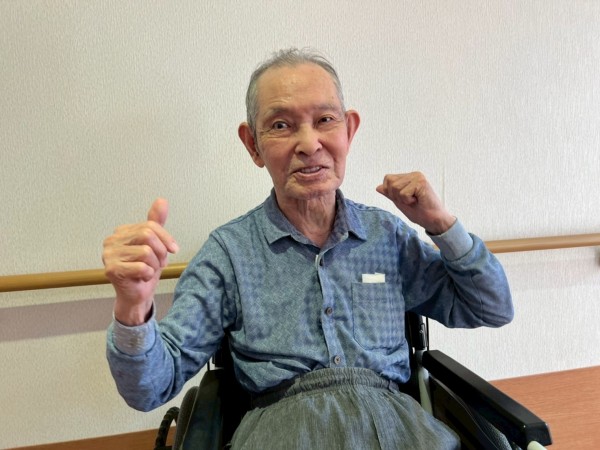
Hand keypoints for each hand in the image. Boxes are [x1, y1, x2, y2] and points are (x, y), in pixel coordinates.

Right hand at [102, 198, 178, 324]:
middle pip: (147, 235)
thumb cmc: (145, 269)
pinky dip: (148, 274)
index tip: (174, 249)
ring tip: (149, 270)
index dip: (166, 237)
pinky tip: (142, 277)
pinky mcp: (111, 269)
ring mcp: (109, 255)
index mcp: (122, 231)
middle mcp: (112, 240)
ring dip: (154, 265)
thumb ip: (156, 222)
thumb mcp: (155, 244)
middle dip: (161, 251)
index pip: (150, 225)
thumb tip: (161, 200)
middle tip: (161, 263)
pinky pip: (141, 267)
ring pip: (146, 252)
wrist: (137, 295)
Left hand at [376, 172, 454, 234]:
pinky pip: (403, 193)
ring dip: (402, 199)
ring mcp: (418, 177)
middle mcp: (413, 174)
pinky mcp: (421, 182)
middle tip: (410, 200)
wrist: (434, 220)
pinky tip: (418, 201)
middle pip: (389, 182)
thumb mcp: (400, 202)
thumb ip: (390, 194)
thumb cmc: (420, 212)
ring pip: (395, 188)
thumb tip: (378, 187)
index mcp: (409, 177)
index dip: (391, 192)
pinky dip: (408, 201)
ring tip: (415, 201)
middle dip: (396, 196)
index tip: (404, 199)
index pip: (388, 179)